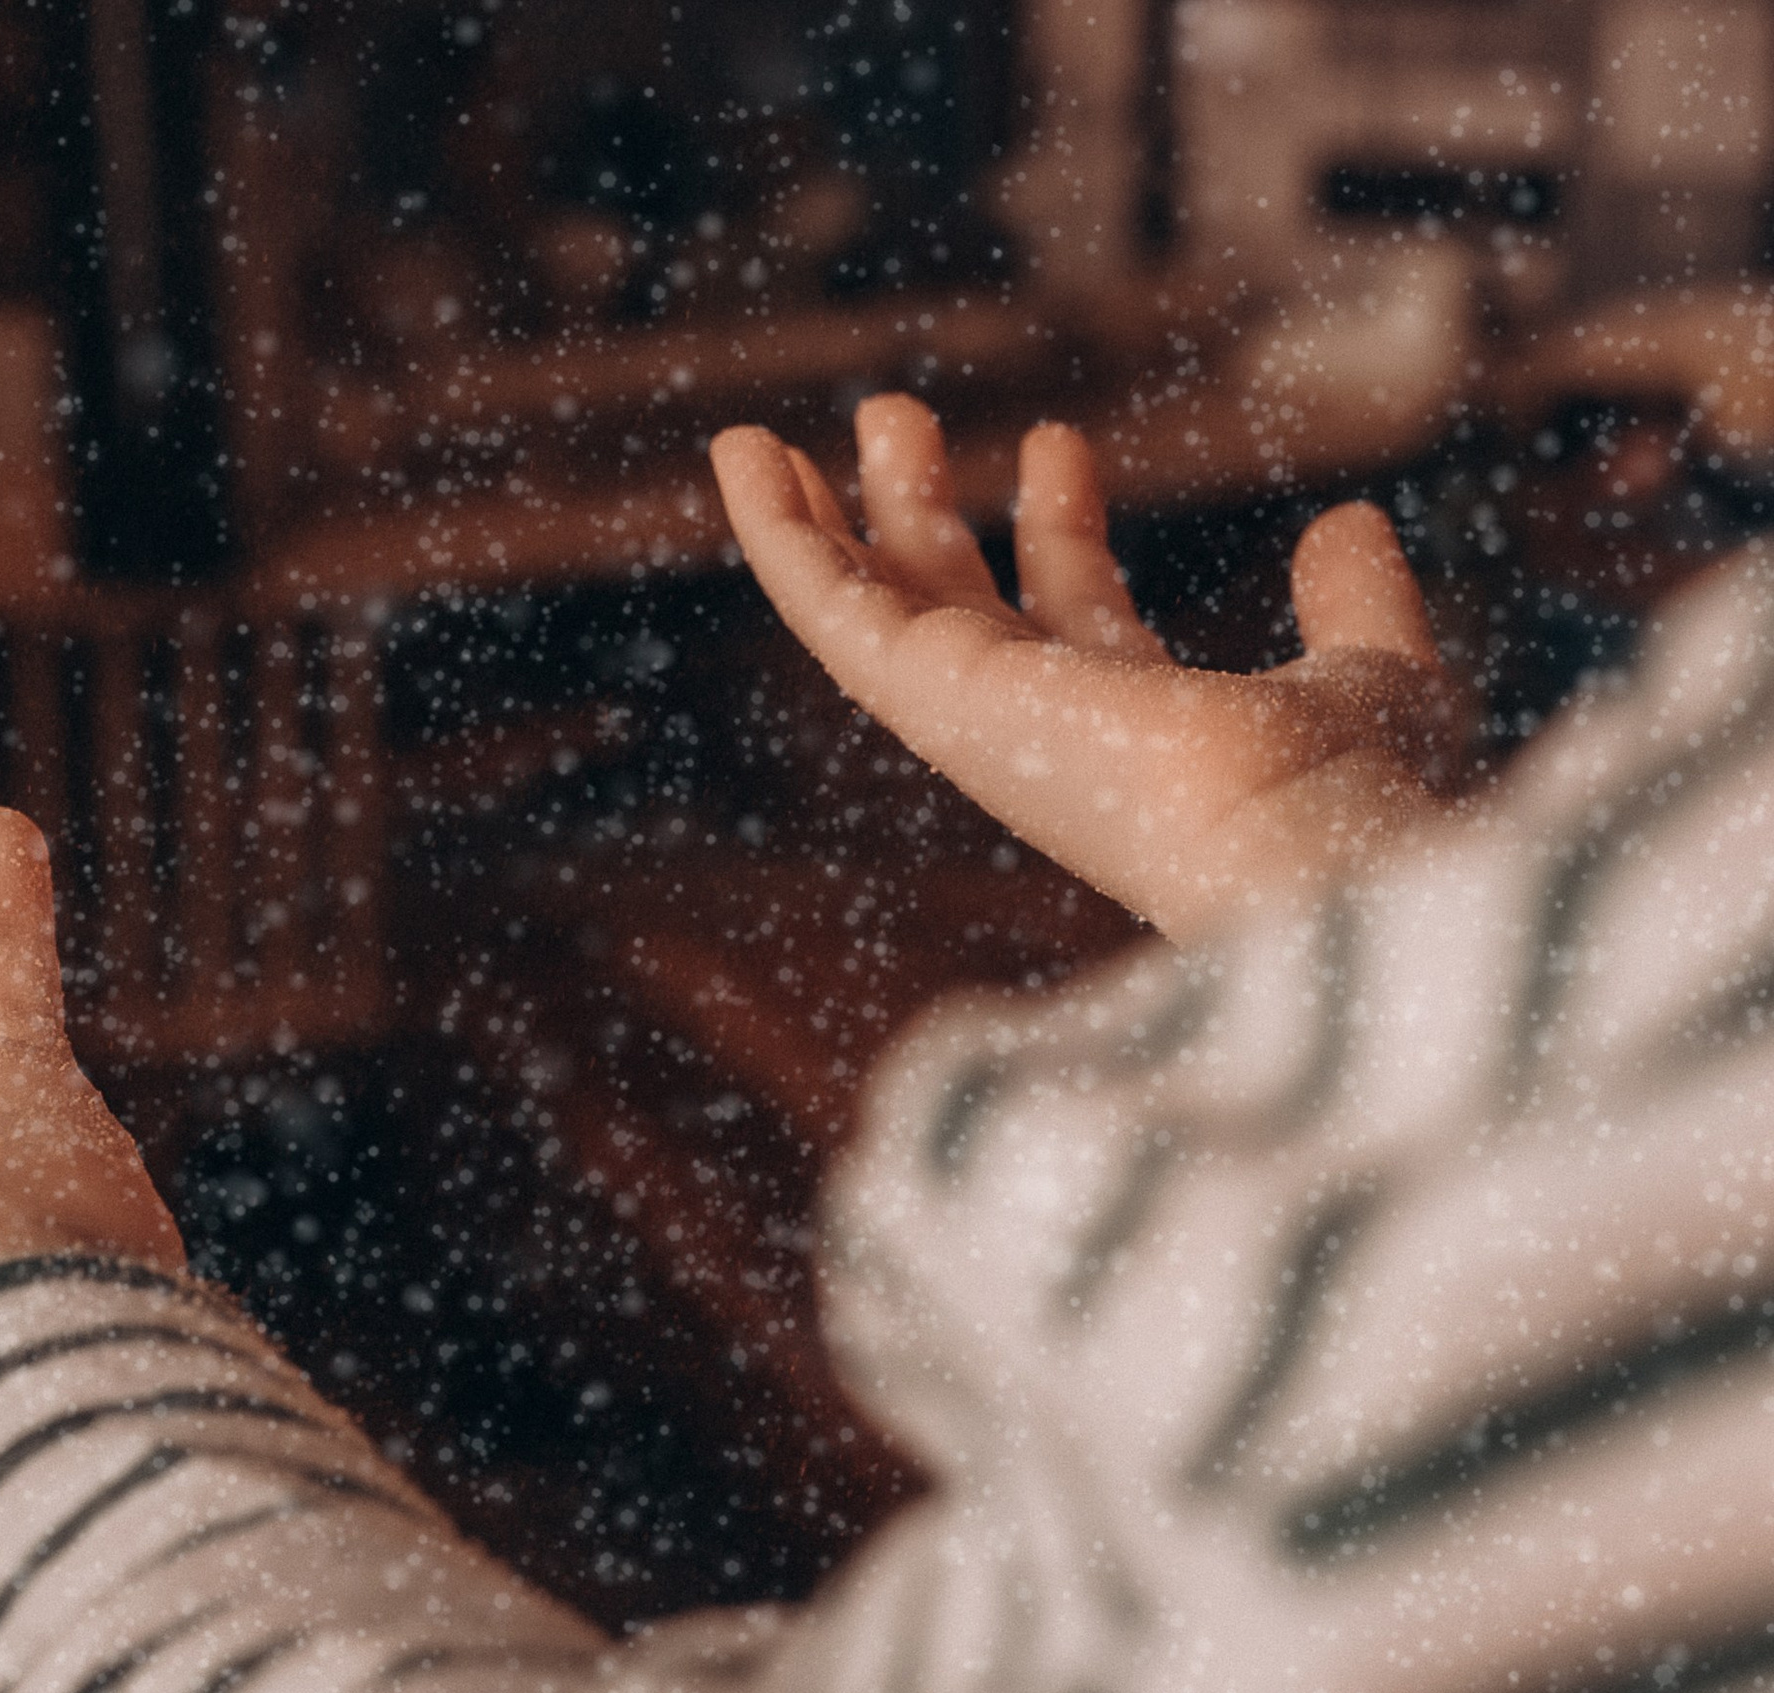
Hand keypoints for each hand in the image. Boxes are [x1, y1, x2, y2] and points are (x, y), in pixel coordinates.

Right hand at [711, 395, 1461, 941]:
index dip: (1058, 529)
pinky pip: (831, 611)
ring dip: (821, 525)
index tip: (1056, 444)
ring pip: (872, 612)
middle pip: (952, 609)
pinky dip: (778, 534)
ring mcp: (981, 719)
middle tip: (893, 417)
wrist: (1309, 857)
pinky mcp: (933, 696)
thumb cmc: (1354, 801)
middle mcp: (1044, 734)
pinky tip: (740, 458)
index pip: (1074, 620)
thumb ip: (1354, 608)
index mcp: (1139, 734)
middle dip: (920, 516)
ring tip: (768, 440)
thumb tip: (1348, 523)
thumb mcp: (1369, 674)